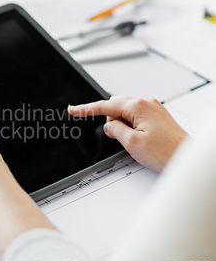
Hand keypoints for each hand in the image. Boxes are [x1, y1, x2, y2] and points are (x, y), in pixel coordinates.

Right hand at [68, 96, 187, 171]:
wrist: (186, 158)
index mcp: (138, 107)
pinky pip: (135, 116)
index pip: (104, 105)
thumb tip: (109, 125)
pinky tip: (138, 139)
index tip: (73, 110)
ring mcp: (153, 108)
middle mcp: (146, 103)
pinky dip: (130, 125)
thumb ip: (115, 130)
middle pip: (115, 106)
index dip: (86, 109)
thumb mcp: (131, 143)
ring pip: (125, 112)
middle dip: (110, 120)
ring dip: (122, 124)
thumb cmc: (166, 152)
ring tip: (133, 141)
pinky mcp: (157, 116)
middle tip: (116, 137)